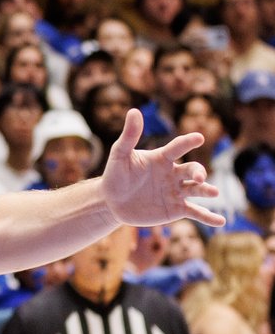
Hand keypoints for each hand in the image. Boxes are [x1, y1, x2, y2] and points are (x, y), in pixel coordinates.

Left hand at [101, 109, 222, 227]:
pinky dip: (208, 217)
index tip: (199, 137)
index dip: (187, 142)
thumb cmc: (115, 175)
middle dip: (198, 172)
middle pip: (192, 169)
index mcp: (162, 158)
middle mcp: (173, 174)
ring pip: (197, 189)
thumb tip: (134, 111)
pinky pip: (196, 212)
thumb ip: (129, 136)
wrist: (112, 201)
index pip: (177, 148)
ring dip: (207, 190)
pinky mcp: (176, 209)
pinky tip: (221, 222)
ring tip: (213, 192)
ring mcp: (176, 191)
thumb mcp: (119, 155)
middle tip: (199, 177)